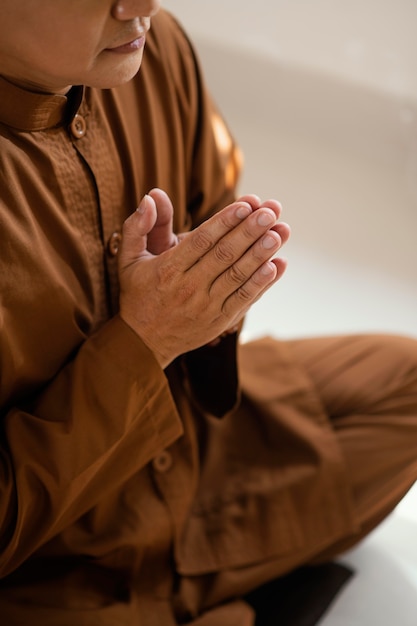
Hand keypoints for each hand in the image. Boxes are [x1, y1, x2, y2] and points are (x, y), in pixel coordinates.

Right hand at [118, 193, 289, 367]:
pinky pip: (244, 299)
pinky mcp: (219, 321)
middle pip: (224, 255)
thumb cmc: (138, 294)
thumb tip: (151, 196)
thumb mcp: (129, 259)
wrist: (144, 342)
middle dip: (250, 231)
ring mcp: (206, 306)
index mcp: (168, 270)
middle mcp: (188, 288)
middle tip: (270, 212)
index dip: (225, 222)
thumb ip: (137, 227)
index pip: (201, 241)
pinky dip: (262, 283)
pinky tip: (278, 265)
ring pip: (237, 276)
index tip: (246, 204)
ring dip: (261, 254)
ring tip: (280, 233)